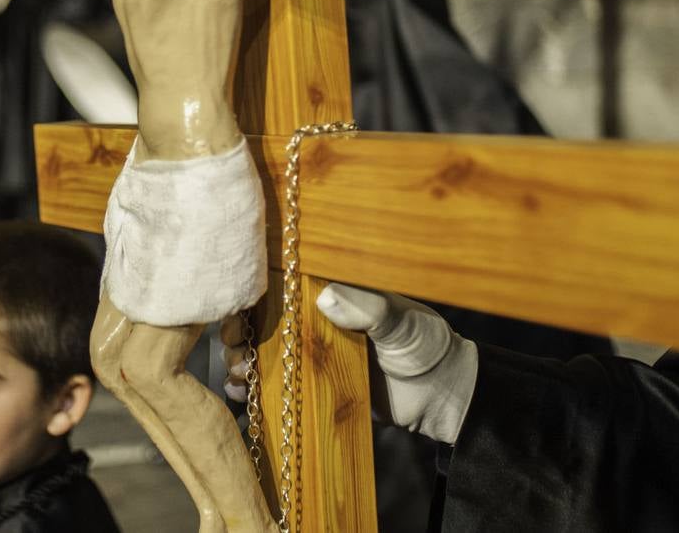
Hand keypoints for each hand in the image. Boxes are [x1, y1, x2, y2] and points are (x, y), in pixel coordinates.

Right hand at [221, 285, 478, 444]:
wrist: (443, 397)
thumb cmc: (426, 345)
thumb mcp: (401, 322)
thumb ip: (369, 309)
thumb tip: (325, 298)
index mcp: (335, 290)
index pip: (285, 282)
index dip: (255, 292)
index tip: (239, 306)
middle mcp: (317, 318)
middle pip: (264, 318)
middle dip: (241, 330)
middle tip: (236, 346)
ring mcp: (313, 353)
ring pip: (264, 351)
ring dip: (242, 361)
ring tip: (240, 375)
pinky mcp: (315, 385)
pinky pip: (277, 384)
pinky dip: (255, 389)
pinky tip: (243, 396)